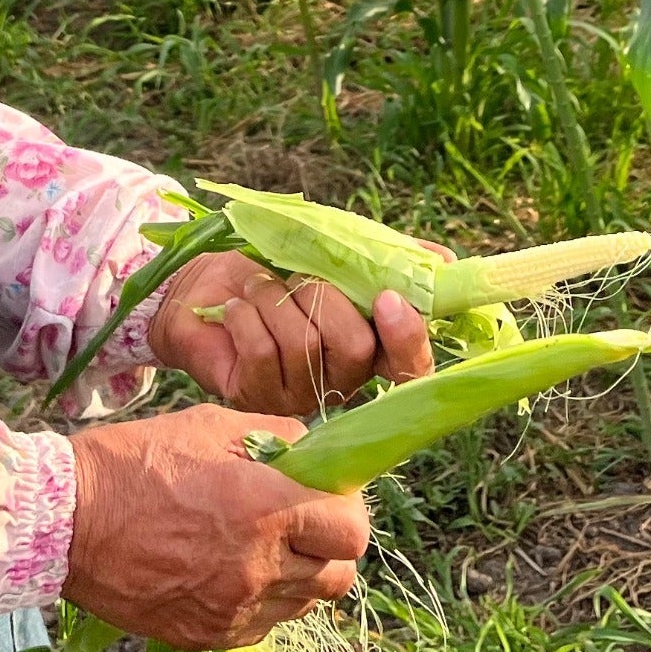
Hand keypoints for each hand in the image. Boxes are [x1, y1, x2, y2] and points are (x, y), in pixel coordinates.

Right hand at [62, 405, 370, 648]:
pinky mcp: (208, 636)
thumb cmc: (136, 462)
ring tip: (261, 546)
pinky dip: (261, 601)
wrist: (66, 522)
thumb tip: (316, 454)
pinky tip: (229, 570)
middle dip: (328, 546)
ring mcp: (234, 609)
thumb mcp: (211, 423)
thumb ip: (276, 437)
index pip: (353, 532)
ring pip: (304, 604)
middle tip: (301, 523)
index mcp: (267, 509)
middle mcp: (259, 567)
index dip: (347, 512)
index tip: (328, 498)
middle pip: (339, 575)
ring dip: (297, 575)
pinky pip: (263, 625)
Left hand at [147, 251, 436, 413]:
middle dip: (322, 298)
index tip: (388, 299)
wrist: (203, 283)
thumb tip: (447, 260)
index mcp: (368, 349)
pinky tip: (233, 308)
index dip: (407, 339)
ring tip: (256, 287)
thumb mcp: (332, 253)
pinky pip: (262, 353)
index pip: (409, 367)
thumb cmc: (273, 269)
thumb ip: (388, 257)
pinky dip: (246, 316)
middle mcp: (339, 382)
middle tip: (296, 278)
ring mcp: (297, 395)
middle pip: (355, 350)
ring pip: (304, 347)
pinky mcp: (253, 398)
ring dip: (275, 299)